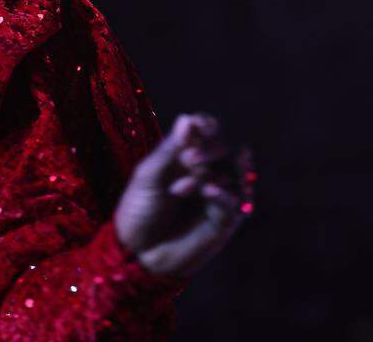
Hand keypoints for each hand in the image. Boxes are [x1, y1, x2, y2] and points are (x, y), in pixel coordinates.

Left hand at [113, 112, 254, 279]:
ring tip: (181, 187)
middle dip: (210, 149)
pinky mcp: (224, 221)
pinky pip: (235, 202)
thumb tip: (187, 119)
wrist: (136, 253)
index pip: (208, 131)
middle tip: (188, 160)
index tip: (201, 126)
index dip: (208, 125)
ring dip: (212, 173)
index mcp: (186, 156)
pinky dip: (223, 194)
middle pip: (225, 148)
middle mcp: (206, 172)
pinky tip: (207, 193)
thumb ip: (170, 149)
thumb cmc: (138, 211)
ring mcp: (217, 196)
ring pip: (234, 173)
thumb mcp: (148, 176)